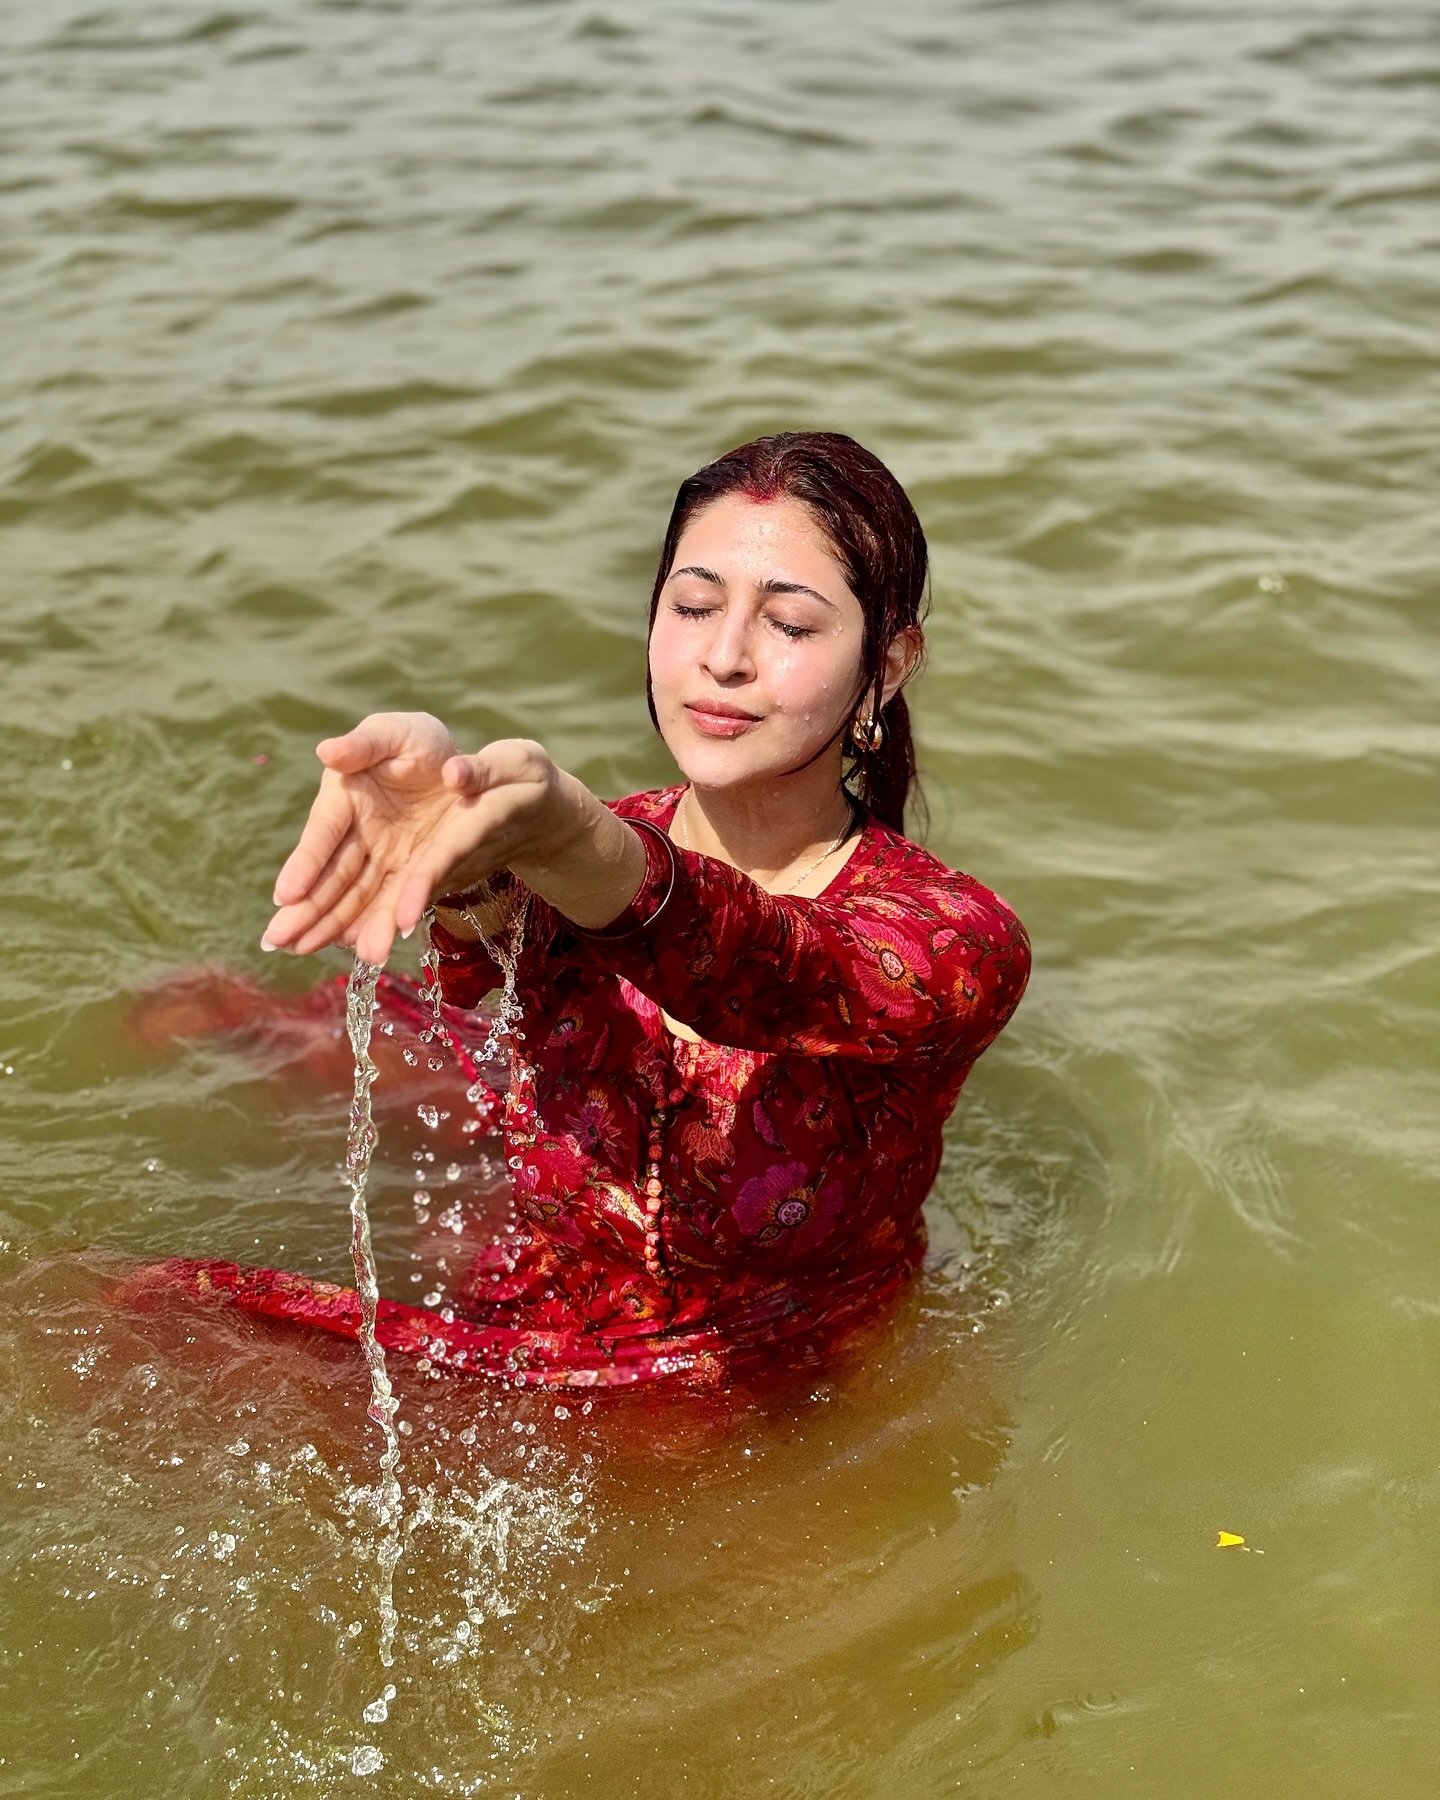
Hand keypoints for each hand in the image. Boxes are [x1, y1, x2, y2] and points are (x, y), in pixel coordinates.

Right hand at [262, 714, 559, 966]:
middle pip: (330, 875)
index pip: (323, 834)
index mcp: (346, 798)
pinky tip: (358, 948)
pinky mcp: (406, 875)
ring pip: (356, 897)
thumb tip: (328, 751)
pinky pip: (389, 903)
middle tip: (278, 940)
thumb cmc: (419, 743)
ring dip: (335, 926)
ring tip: (312, 953)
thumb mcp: (397, 733)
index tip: (285, 895)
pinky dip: (373, 925)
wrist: (466, 773)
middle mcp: (358, 834)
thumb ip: (365, 743)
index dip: (305, 864)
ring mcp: (381, 859)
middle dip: (306, 908)